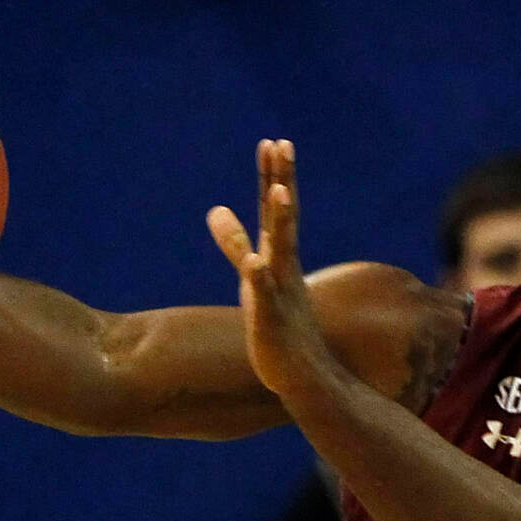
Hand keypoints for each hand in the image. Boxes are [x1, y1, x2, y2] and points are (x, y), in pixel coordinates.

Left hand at [207, 139, 338, 402]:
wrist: (306, 378)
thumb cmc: (279, 327)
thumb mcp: (252, 278)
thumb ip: (235, 243)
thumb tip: (215, 209)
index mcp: (280, 257)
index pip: (276, 211)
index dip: (273, 177)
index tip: (273, 142)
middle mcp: (284, 269)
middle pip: (284, 219)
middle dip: (282, 182)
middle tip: (282, 146)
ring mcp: (281, 293)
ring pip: (282, 252)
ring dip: (281, 222)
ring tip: (279, 191)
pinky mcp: (273, 322)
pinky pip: (267, 298)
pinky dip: (261, 279)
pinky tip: (255, 263)